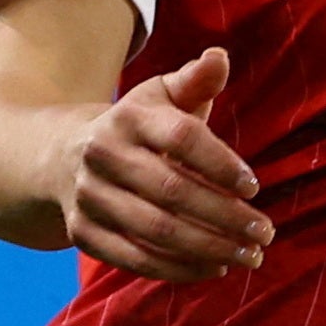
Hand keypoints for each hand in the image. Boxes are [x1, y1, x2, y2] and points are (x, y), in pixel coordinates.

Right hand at [60, 48, 271, 282]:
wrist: (60, 158)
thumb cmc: (136, 128)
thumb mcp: (161, 97)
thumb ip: (195, 82)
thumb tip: (219, 57)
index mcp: (128, 117)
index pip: (182, 138)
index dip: (221, 163)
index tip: (255, 187)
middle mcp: (102, 155)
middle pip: (173, 191)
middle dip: (226, 216)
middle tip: (266, 232)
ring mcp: (88, 197)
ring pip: (156, 230)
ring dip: (210, 247)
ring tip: (251, 256)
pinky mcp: (83, 233)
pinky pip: (135, 258)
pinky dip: (179, 268)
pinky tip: (216, 267)